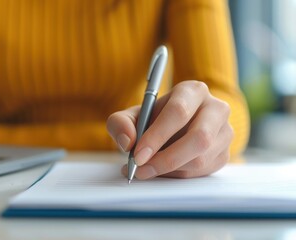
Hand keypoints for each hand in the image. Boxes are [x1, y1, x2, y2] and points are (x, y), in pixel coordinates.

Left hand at [107, 80, 232, 178]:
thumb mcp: (133, 116)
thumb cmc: (155, 118)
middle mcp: (215, 108)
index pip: (178, 112)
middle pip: (198, 137)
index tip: (138, 154)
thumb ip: (121, 123)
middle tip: (141, 169)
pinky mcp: (225, 154)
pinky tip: (163, 170)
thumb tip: (127, 142)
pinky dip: (178, 175)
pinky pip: (202, 171)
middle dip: (166, 159)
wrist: (176, 126)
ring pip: (200, 159)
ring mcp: (224, 132)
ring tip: (147, 169)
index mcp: (192, 91)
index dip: (157, 135)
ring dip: (169, 170)